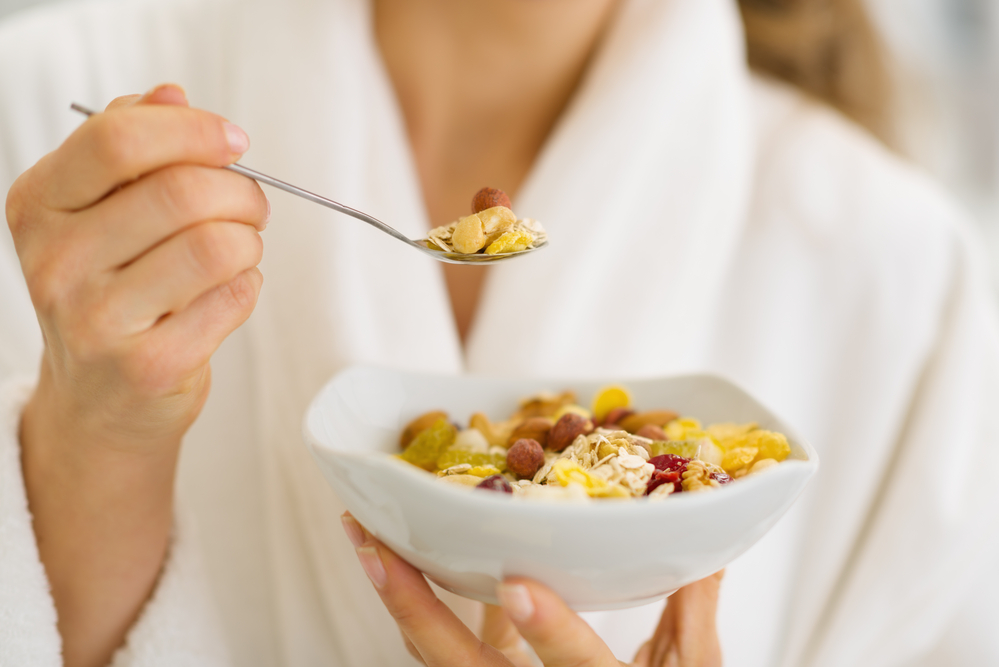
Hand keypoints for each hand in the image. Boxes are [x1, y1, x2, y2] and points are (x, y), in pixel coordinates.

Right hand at [7, 84, 267, 666]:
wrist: (100, 402)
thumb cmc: (111, 293)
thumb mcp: (99, 212)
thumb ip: (131, 148)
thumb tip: (171, 94)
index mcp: (39, 206)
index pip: (118, 137)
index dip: (193, 130)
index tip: (233, 140)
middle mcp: (56, 261)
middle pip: (183, 191)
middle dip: (241, 192)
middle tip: (252, 206)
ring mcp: (98, 319)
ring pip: (216, 245)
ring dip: (248, 241)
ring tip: (239, 251)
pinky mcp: (149, 365)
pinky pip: (234, 297)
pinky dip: (249, 286)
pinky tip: (229, 292)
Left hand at [342, 513, 723, 665]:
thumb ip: (693, 609)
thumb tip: (707, 534)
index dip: (548, 632)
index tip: (518, 586)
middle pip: (460, 665)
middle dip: (412, 605)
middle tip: (372, 544)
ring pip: (438, 655)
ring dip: (401, 597)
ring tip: (368, 540)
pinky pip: (450, 645)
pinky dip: (425, 601)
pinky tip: (405, 555)